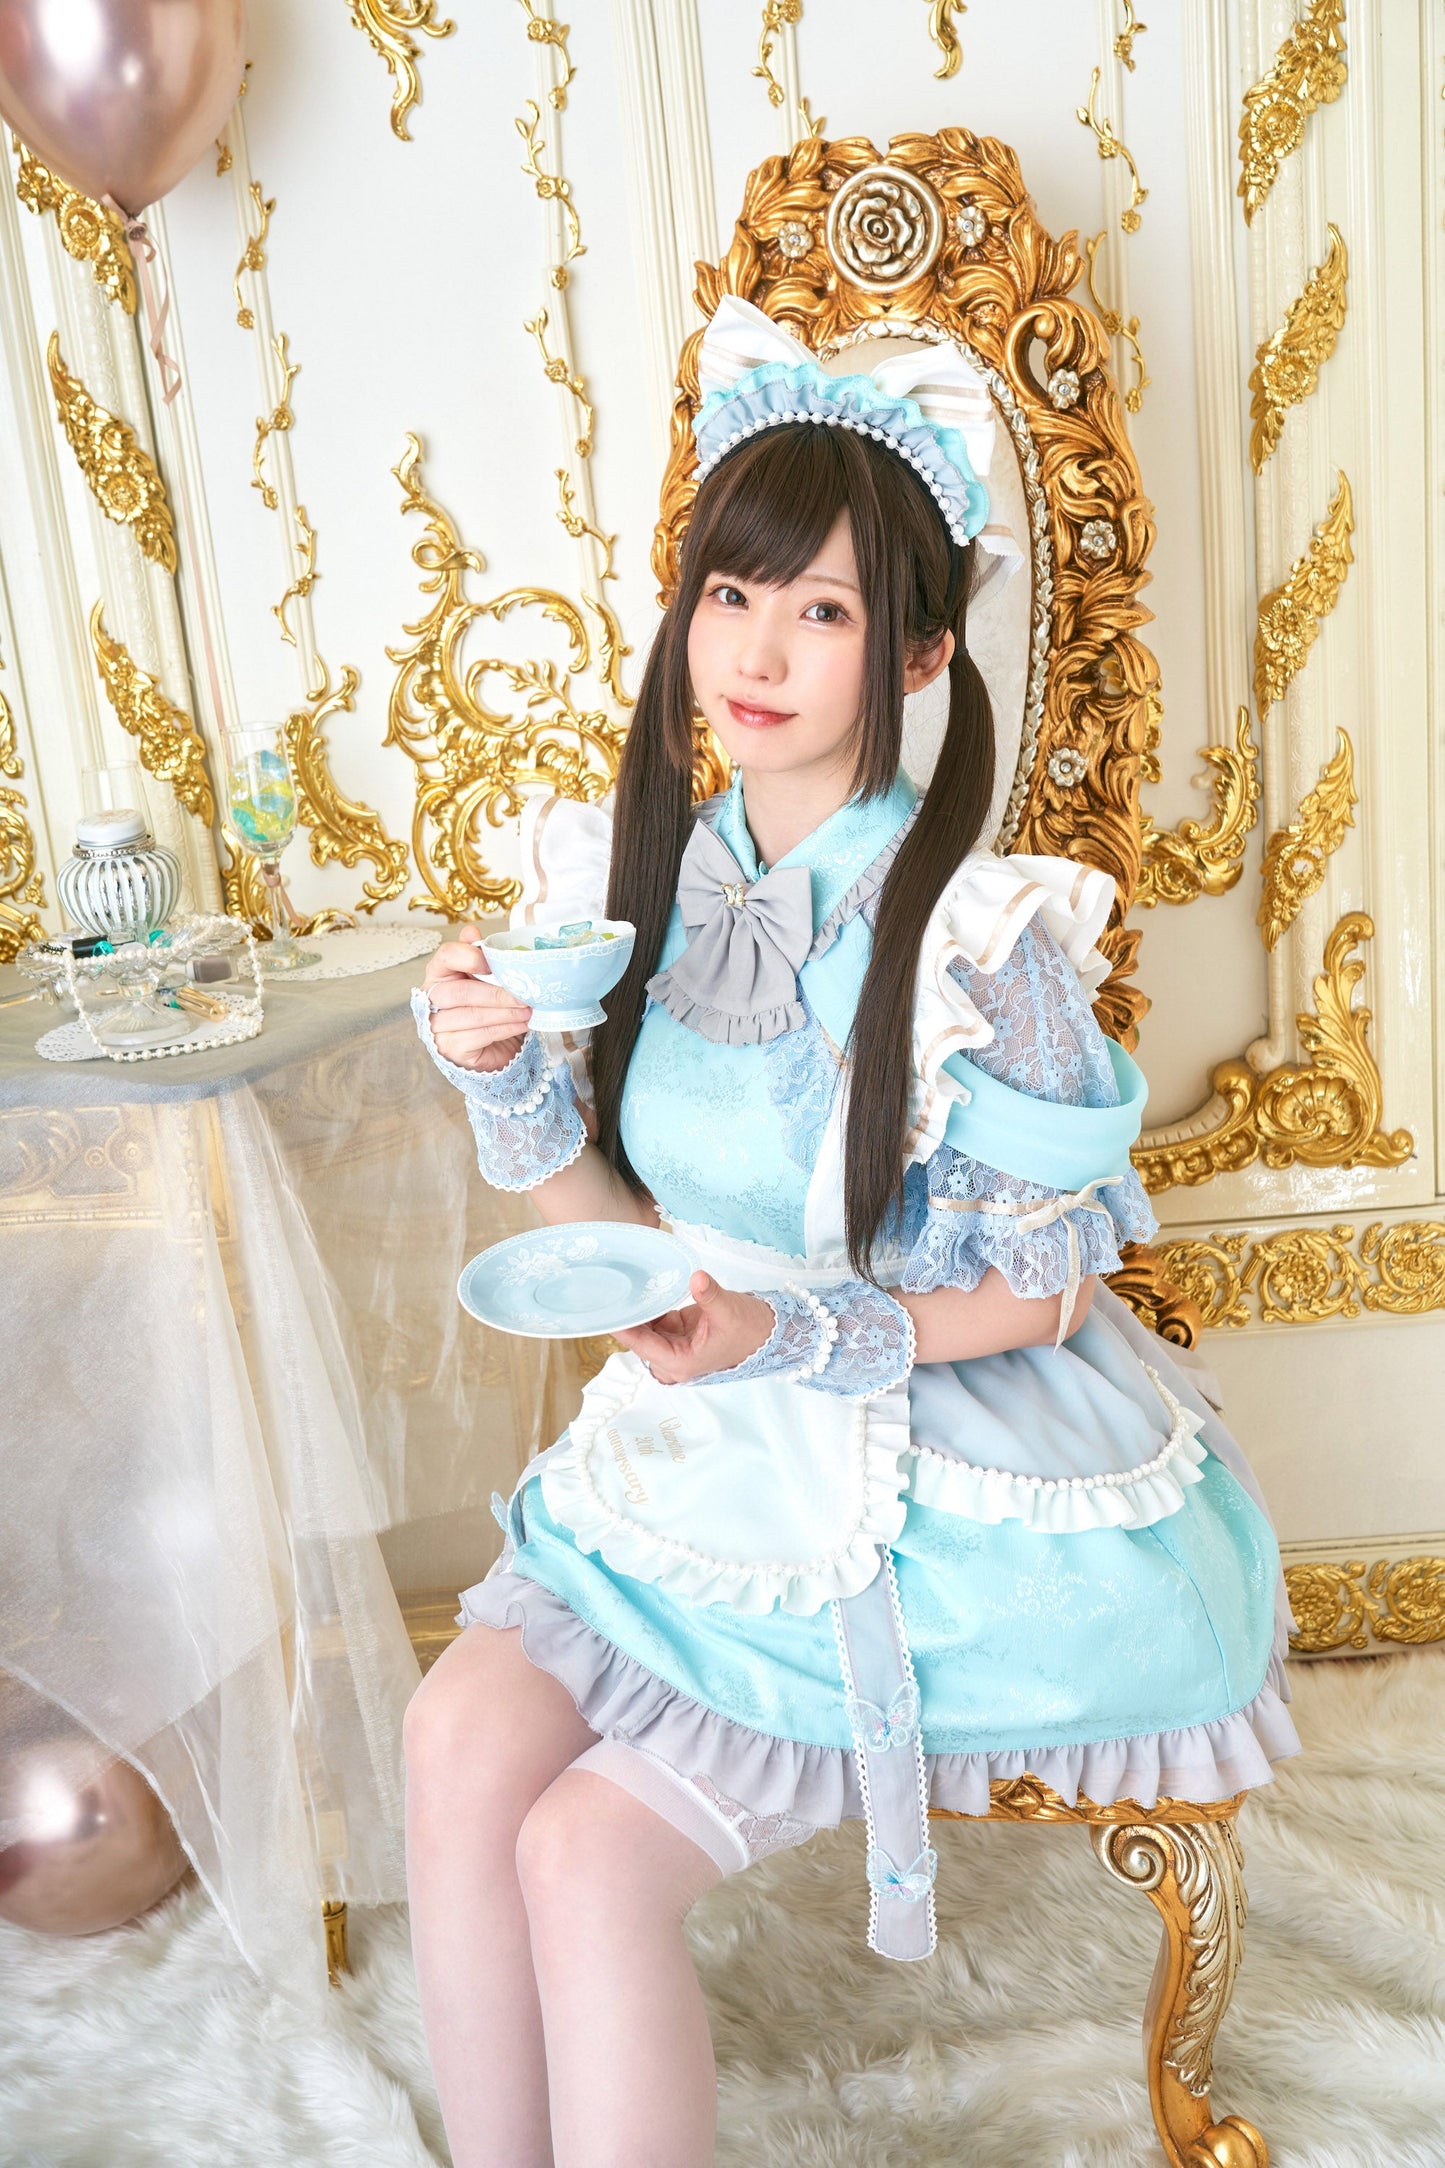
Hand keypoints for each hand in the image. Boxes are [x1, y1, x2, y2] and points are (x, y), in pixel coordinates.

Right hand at [422, 922, 531, 1073]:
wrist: (488, 1046)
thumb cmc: (484, 1006)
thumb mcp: (484, 978)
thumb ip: (478, 955)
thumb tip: (471, 931)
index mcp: (438, 974)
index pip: (445, 957)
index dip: (469, 957)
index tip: (492, 963)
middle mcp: (431, 1000)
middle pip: (460, 992)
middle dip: (496, 994)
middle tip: (523, 995)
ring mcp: (437, 1027)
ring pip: (472, 1015)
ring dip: (506, 1012)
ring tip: (528, 1010)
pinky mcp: (451, 1048)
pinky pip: (480, 1035)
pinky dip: (505, 1028)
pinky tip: (522, 1024)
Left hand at [613, 1272, 773, 1384]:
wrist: (768, 1332)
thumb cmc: (751, 1330)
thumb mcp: (729, 1311)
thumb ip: (709, 1295)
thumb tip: (696, 1278)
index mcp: (681, 1362)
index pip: (642, 1345)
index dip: (624, 1327)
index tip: (606, 1310)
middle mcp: (673, 1359)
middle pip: (639, 1339)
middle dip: (627, 1317)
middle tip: (609, 1290)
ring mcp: (675, 1345)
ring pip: (645, 1329)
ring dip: (637, 1310)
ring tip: (620, 1285)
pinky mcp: (678, 1331)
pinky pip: (655, 1320)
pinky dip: (649, 1306)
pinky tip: (639, 1288)